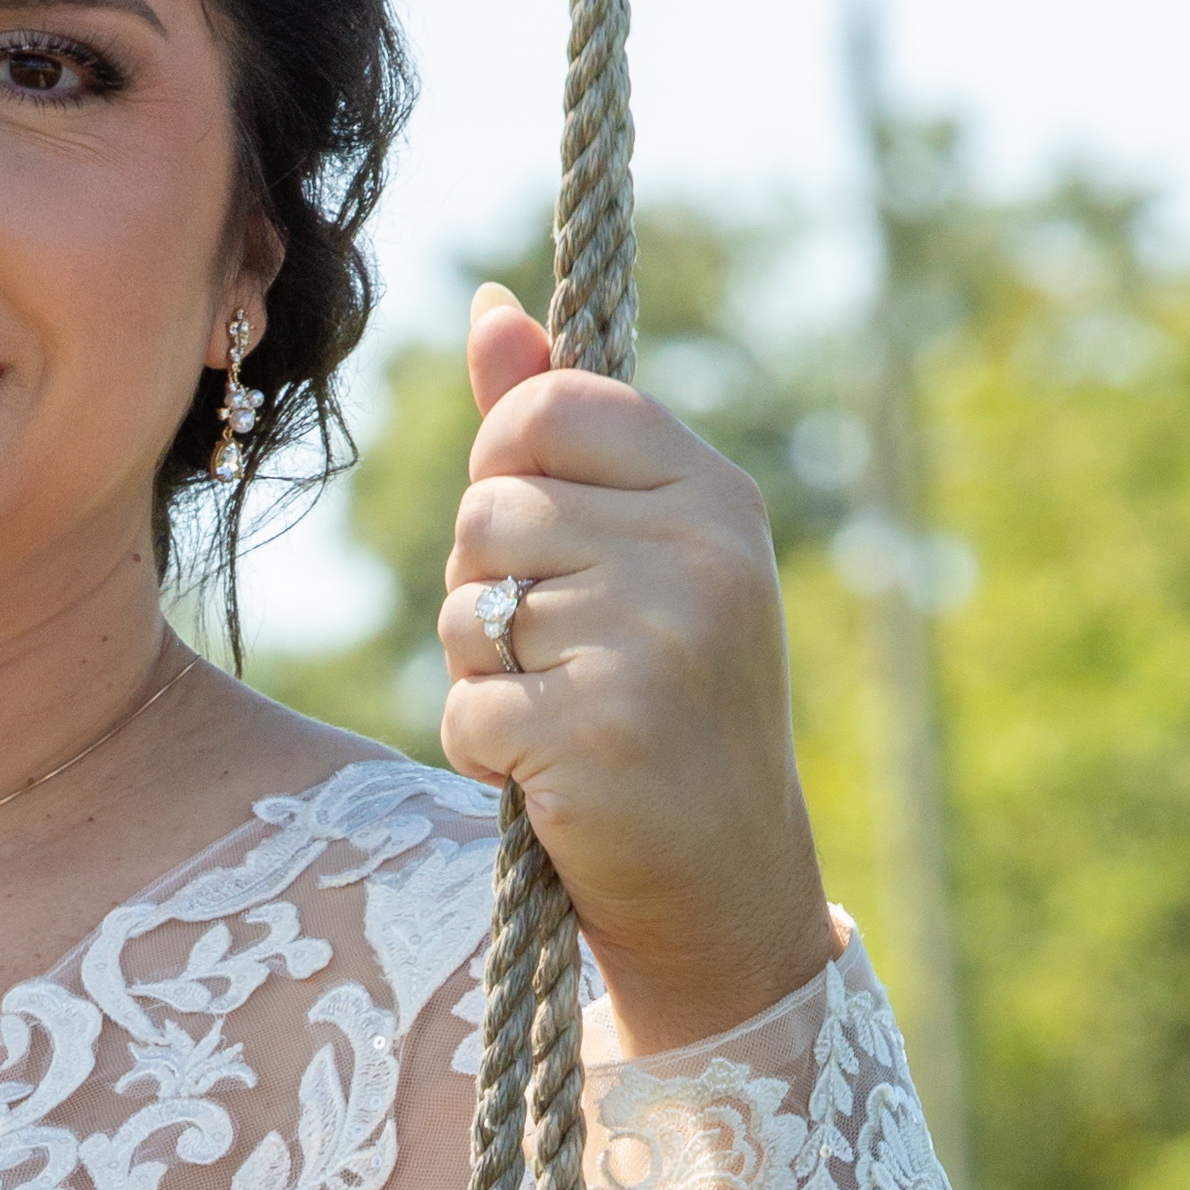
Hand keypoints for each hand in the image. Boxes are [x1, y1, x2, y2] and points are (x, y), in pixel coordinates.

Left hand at [434, 283, 834, 1053]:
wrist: (725, 882)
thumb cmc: (666, 706)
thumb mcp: (638, 554)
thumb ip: (559, 432)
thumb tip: (488, 308)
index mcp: (714, 495)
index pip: (549, 409)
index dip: (507, 472)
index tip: (548, 544)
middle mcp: (698, 554)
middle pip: (487, 510)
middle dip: (487, 587)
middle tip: (563, 656)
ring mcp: (652, 642)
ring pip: (466, 606)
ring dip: (483, 672)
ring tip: (562, 713)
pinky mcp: (596, 732)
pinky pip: (464, 704)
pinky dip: (481, 750)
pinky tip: (549, 774)